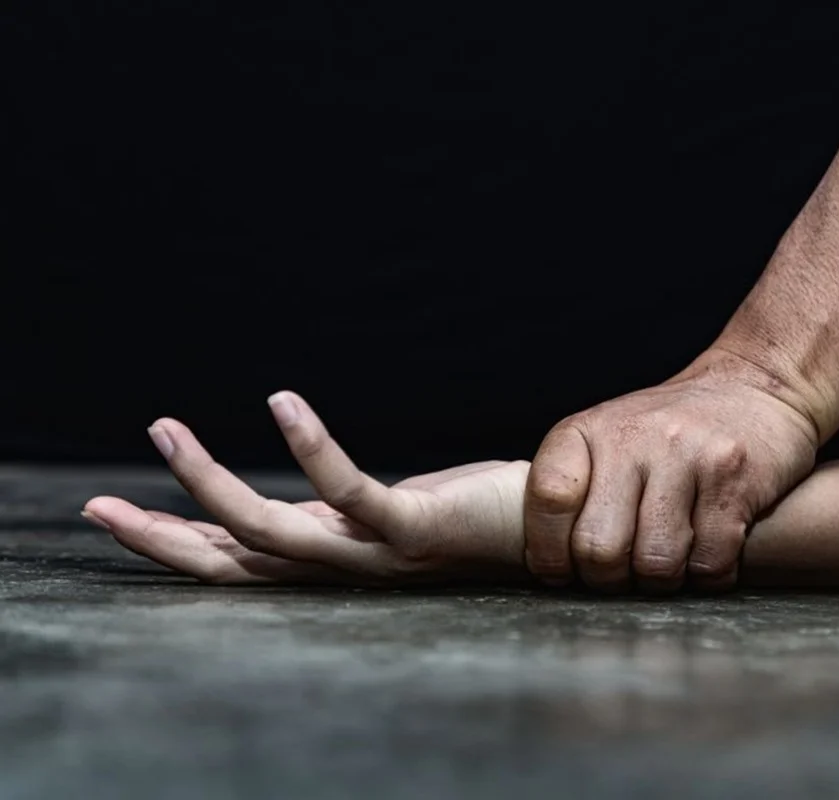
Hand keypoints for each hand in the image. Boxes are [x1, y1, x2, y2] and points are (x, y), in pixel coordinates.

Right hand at [82, 391, 529, 584]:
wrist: (554, 528)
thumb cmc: (471, 512)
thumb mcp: (384, 514)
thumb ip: (337, 513)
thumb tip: (298, 497)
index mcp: (332, 559)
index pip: (235, 561)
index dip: (171, 542)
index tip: (112, 512)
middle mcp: (346, 566)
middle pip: (235, 562)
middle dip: (163, 538)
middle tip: (98, 505)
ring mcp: (379, 552)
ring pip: (274, 530)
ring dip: (211, 484)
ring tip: (164, 429)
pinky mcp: (417, 525)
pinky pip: (351, 492)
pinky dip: (312, 449)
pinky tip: (281, 400)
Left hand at [524, 348, 818, 593]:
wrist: (756, 386)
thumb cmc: (670, 432)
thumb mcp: (608, 440)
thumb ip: (573, 492)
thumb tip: (547, 570)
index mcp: (586, 430)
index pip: (549, 498)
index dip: (550, 551)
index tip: (564, 570)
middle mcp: (632, 437)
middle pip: (600, 548)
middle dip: (610, 580)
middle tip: (625, 572)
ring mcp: (686, 454)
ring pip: (657, 564)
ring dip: (663, 580)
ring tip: (670, 558)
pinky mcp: (734, 478)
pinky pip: (710, 562)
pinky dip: (709, 574)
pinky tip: (710, 550)